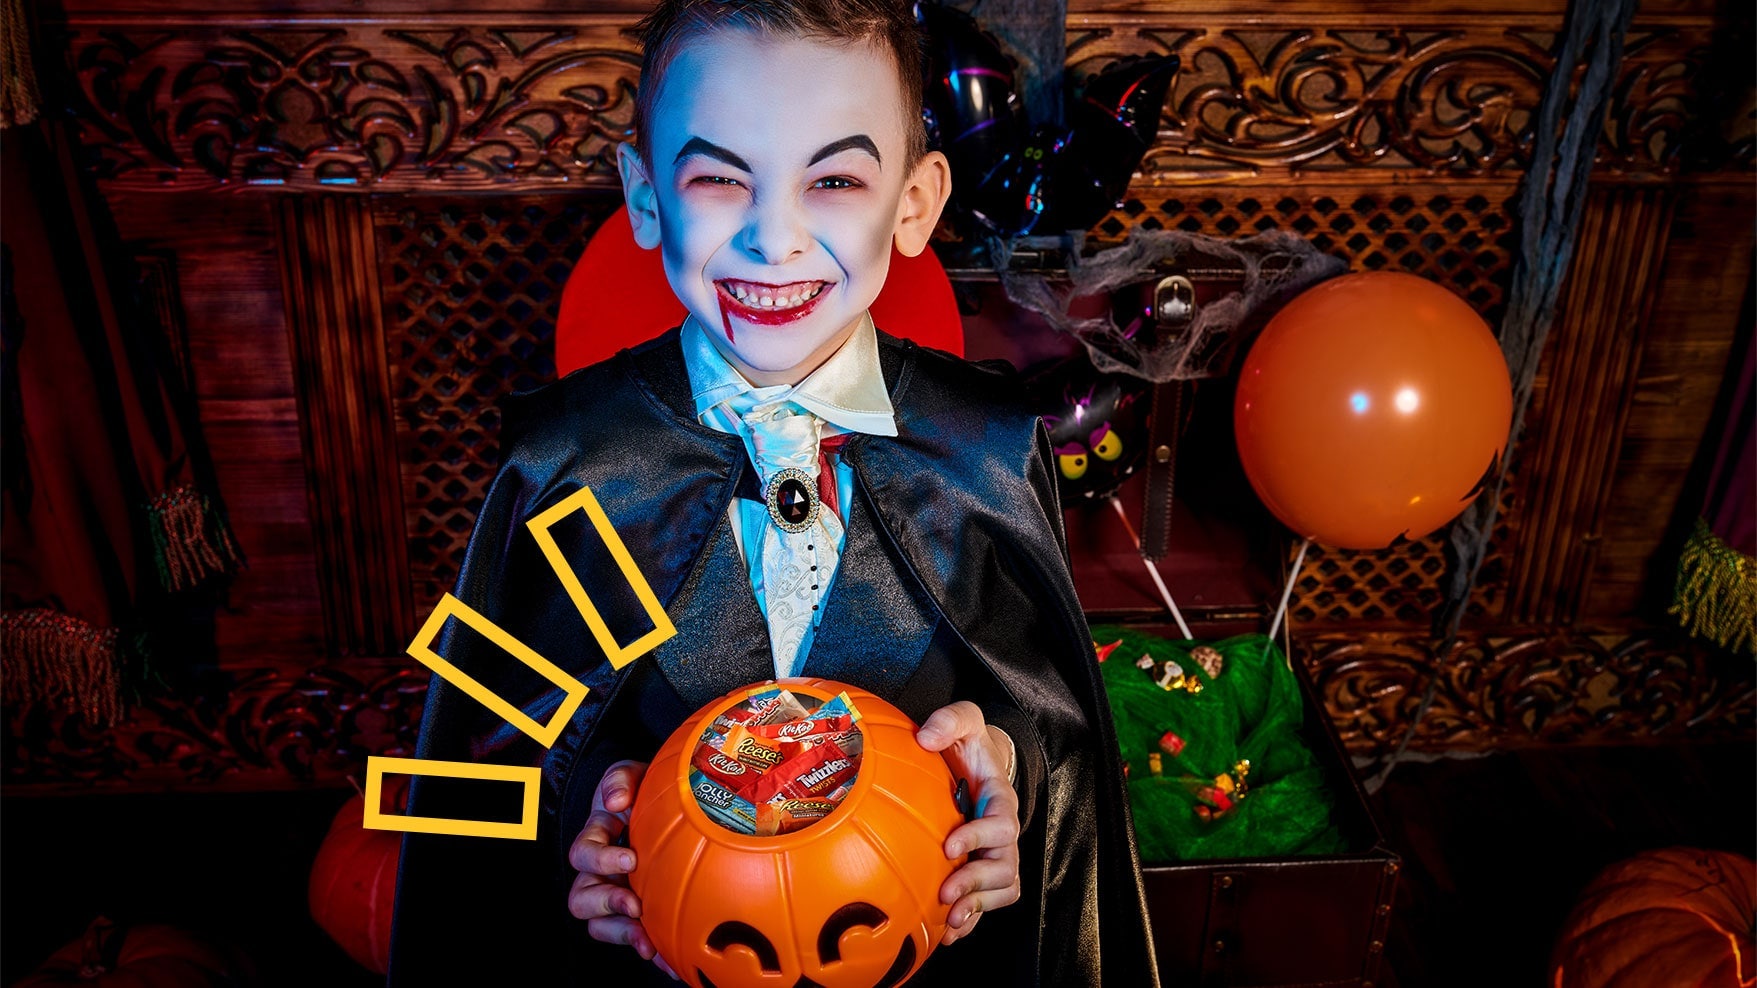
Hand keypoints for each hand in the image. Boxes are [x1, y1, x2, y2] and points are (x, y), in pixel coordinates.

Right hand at [566, 760, 676, 979]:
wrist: (668, 804)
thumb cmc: (644, 788)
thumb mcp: (632, 774)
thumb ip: (621, 778)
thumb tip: (615, 801)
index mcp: (598, 838)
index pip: (584, 854)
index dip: (601, 861)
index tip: (631, 860)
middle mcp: (600, 872)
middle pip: (581, 899)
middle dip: (606, 904)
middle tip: (635, 905)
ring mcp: (616, 894)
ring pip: (600, 926)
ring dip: (622, 934)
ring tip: (648, 942)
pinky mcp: (638, 914)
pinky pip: (636, 939)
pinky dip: (652, 951)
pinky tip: (673, 962)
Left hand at [915, 701, 1022, 945]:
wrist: (976, 763)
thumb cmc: (968, 744)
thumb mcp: (964, 720)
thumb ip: (949, 720)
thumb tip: (925, 736)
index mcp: (1000, 799)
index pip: (1001, 824)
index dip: (979, 837)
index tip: (949, 846)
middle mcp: (1004, 832)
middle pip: (1005, 867)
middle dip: (977, 883)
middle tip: (946, 894)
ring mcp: (996, 854)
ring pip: (1002, 889)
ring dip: (978, 907)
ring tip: (949, 922)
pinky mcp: (983, 869)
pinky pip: (987, 902)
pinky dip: (970, 920)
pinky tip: (944, 933)